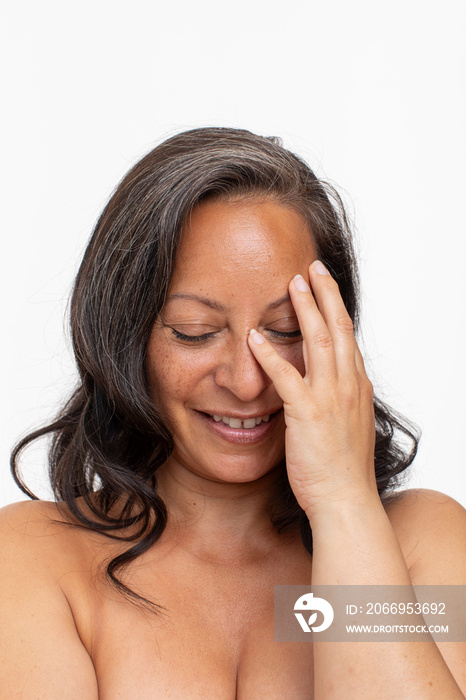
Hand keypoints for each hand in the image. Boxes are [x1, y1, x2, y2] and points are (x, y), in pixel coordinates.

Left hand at [248, 260, 376, 521]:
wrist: (346, 500)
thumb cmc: (343, 470)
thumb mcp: (347, 426)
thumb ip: (338, 400)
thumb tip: (327, 388)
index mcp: (357, 386)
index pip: (346, 336)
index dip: (336, 307)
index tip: (325, 285)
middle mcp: (348, 385)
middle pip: (337, 328)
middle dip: (324, 294)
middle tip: (311, 268)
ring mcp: (330, 397)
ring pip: (317, 342)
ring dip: (304, 309)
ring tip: (292, 284)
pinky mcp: (308, 413)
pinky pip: (287, 377)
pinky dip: (270, 354)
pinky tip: (254, 337)